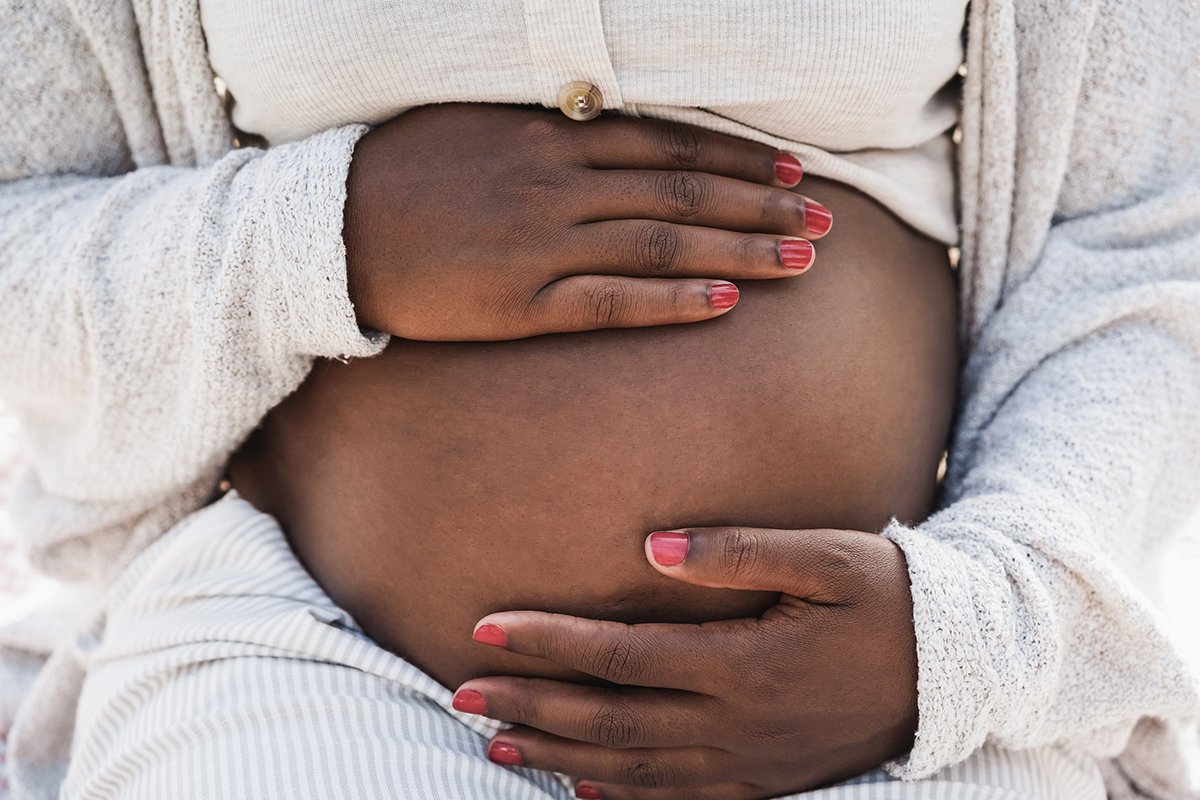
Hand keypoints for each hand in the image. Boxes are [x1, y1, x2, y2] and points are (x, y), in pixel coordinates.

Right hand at [344, 104, 831, 339]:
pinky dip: (673, 299)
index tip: (796, 170)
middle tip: (826, 219)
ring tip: (803, 259)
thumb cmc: (405, 172)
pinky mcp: (524, 302)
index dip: (741, 158)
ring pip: (665, 243)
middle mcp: (562, 185)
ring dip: (741, 249)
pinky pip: (614, 302)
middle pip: (686, 192)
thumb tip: (610, 127)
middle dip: (764, 204)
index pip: (672, 145)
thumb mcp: (480, 125)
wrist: (331, 229)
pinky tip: (725, 300)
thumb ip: (551, 130)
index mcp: (553, 138)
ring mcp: (546, 245)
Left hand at [453, 527, 917, 798]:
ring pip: (631, 770)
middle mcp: (736, 725)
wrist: (960, 670)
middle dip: (531, 705)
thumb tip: (650, 549)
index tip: (487, 627)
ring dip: (558, 755)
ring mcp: (749, 764)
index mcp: (745, 664)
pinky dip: (619, 799)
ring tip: (495, 740)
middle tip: (459, 692)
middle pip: (610, 720)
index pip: (621, 656)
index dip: (549, 643)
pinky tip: (577, 790)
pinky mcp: (765, 783)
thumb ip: (739, 551)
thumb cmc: (889, 598)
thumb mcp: (827, 558)